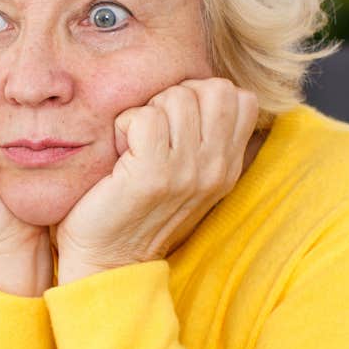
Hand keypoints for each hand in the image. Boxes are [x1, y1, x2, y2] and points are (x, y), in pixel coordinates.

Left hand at [53, 79, 259, 284]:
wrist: (107, 260)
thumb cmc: (132, 208)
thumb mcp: (182, 174)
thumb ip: (200, 137)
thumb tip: (197, 88)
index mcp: (228, 165)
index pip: (241, 98)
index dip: (202, 93)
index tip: (173, 119)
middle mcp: (216, 168)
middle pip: (214, 89)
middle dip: (176, 96)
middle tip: (151, 129)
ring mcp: (188, 173)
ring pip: (177, 98)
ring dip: (146, 110)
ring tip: (133, 144)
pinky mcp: (153, 176)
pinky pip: (144, 117)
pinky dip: (124, 125)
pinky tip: (119, 151)